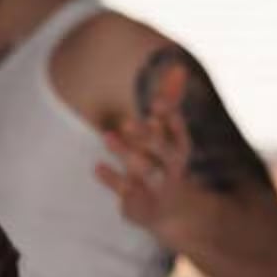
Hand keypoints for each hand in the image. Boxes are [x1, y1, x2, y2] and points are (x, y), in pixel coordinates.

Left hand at [94, 51, 214, 249]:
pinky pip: (126, 190)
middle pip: (162, 151)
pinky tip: (97, 167)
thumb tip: (179, 65)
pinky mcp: (139, 203)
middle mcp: (171, 167)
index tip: (156, 104)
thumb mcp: (170, 131)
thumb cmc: (166, 160)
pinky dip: (112, 179)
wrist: (171, 210)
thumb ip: (172, 99)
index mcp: (180, 147)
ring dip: (125, 152)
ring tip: (106, 135)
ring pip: (143, 170)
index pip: (178, 131)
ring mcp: (156, 187)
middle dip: (147, 136)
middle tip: (126, 122)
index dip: (169, 118)